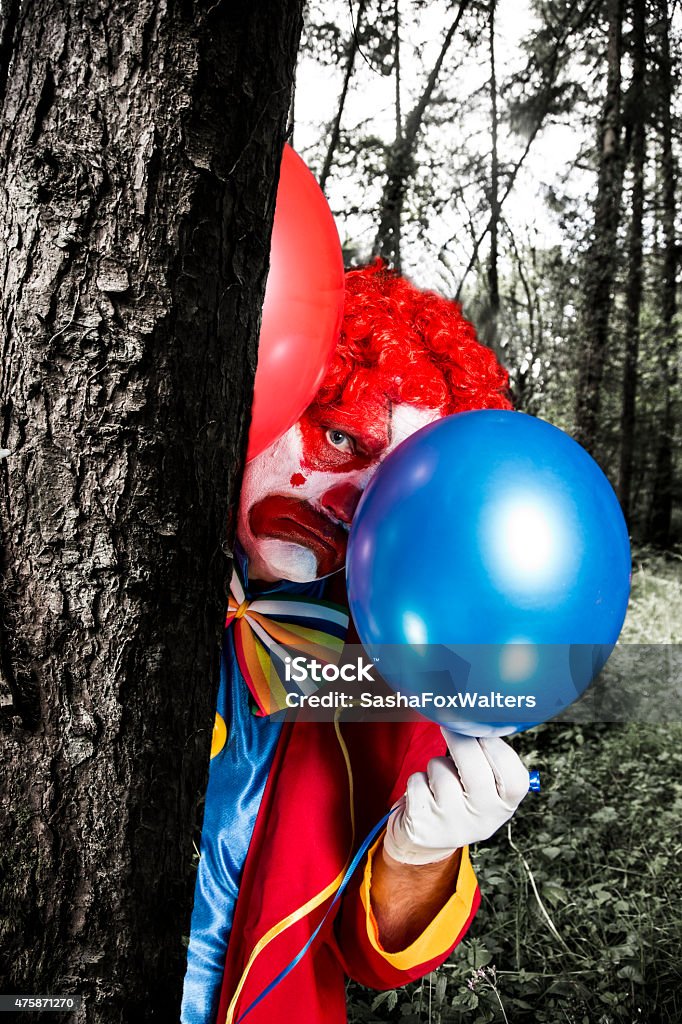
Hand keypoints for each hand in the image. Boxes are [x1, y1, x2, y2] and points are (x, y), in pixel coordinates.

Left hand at [383, 728, 529, 864]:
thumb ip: (488, 761)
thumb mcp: (484, 788)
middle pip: (475, 771)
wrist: (428, 837)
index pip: (515, 779)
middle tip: (450, 727)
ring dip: (436, 765)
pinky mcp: (422, 825)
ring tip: (439, 780)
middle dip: (460, 742)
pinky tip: (424, 794)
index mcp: (504, 808)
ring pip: (441, 772)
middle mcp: (483, 821)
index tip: (483, 732)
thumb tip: (478, 720)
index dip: (499, 750)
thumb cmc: (460, 797)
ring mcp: (452, 826)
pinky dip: (417, 780)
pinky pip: (417, 782)